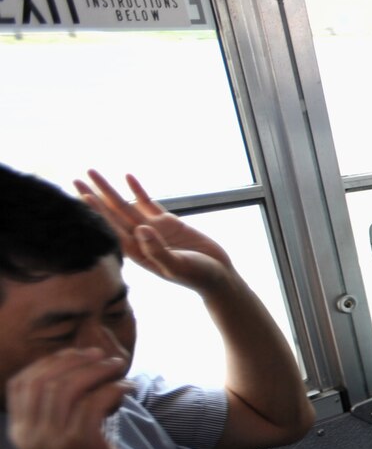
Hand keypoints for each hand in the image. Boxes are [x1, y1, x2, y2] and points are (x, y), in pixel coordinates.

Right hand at [6, 348, 141, 448]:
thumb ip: (58, 409)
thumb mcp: (61, 438)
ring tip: (119, 370)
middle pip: (46, 380)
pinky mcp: (82, 445)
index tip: (81, 354)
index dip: (51, 362)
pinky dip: (114, 389)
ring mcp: (54, 440)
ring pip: (70, 387)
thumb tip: (79, 363)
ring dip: (99, 371)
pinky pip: (95, 402)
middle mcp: (31, 435)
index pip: (23, 383)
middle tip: (107, 357)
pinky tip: (127, 389)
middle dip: (79, 361)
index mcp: (21, 432)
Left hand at [75, 171, 233, 296]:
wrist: (218, 276)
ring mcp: (153, 229)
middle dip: (94, 196)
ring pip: (126, 205)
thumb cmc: (198, 277)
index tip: (83, 196)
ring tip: (92, 172)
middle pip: (112, 213)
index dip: (97, 212)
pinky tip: (128, 178)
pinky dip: (138, 191)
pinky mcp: (168, 222)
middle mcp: (140, 239)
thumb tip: (141, 229)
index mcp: (138, 252)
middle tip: (76, 178)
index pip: (112, 228)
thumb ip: (158, 251)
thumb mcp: (178, 267)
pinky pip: (148, 203)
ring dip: (109, 190)